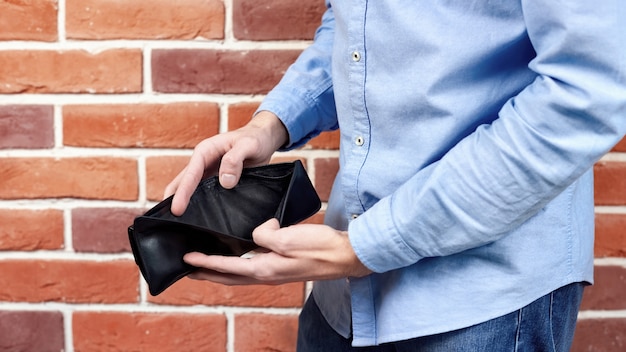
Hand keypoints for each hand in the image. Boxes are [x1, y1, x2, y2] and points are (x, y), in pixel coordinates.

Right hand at [164, 111, 287, 214]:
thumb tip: (224, 181)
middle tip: (167, 223)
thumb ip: (235, 160)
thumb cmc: (255, 138)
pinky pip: (204, 194)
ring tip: (179, 226)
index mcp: (205, 151)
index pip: (190, 174)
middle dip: (173, 201)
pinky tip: (200, 220)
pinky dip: (199, 206)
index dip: (182, 193)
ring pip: (191, 191)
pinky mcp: (216, 182)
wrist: (263, 139)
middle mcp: (203, 163)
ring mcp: (208, 173)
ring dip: (186, 204)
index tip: (177, 210)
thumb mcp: (248, 145)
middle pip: (182, 184)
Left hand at [183, 219, 372, 284]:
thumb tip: (256, 232)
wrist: (345, 256)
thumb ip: (265, 235)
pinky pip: (252, 266)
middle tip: (188, 269)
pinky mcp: (282, 266)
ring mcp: (275, 272)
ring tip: (206, 264)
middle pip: (229, 277)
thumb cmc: (320, 248)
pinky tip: (238, 255)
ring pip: (239, 274)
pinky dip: (237, 264)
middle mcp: (267, 274)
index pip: (227, 267)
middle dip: (207, 274)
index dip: (205, 263)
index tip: (187, 259)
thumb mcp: (289, 238)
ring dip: (220, 271)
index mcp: (265, 269)